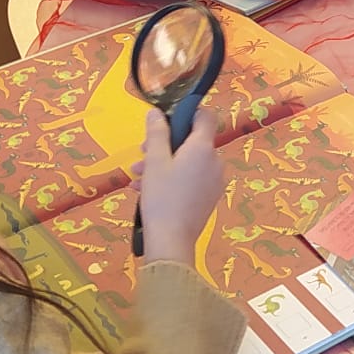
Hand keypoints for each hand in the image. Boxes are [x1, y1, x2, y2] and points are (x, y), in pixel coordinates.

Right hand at [136, 107, 224, 266]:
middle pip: (192, 141)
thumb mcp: (154, 161)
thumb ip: (157, 133)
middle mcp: (215, 161)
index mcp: (204, 148)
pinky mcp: (209, 196)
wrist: (172, 240)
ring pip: (188, 161)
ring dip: (163, 163)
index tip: (166, 122)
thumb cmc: (162, 197)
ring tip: (138, 176)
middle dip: (165, 144)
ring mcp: (214, 181)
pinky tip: (146, 189)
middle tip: (142, 153)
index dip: (186, 114)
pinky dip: (172, 178)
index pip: (205, 116)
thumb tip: (156, 112)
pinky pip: (191, 178)